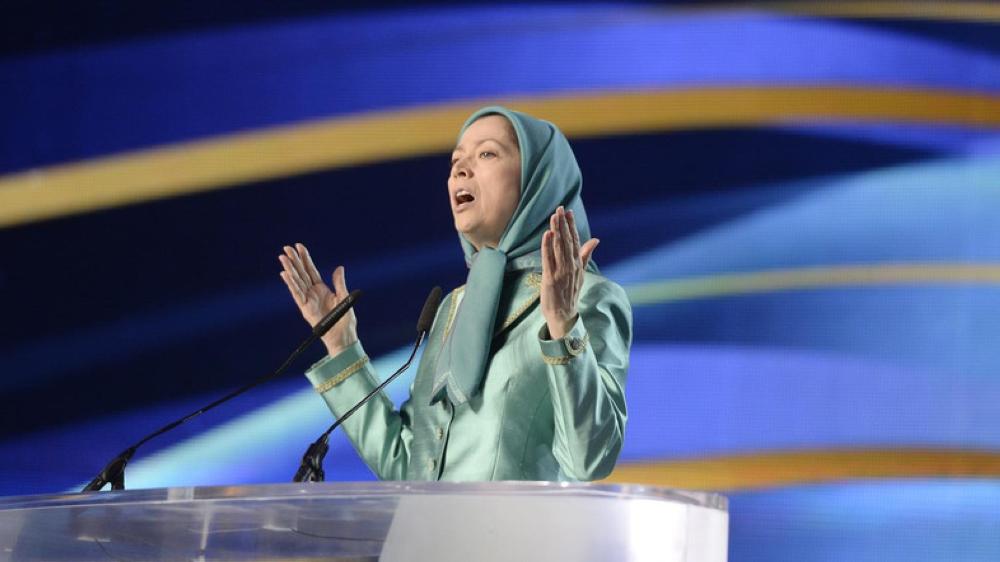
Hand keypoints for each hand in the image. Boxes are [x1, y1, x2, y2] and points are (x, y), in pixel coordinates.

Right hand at [279, 243, 357, 355]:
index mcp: (321, 288)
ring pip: (297, 281)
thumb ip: (339, 282)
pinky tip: (285, 274)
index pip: (311, 270)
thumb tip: (339, 267)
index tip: (299, 246)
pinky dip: (291, 284)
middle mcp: (312, 292)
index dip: (305, 258)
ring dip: (289, 269)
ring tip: (282, 257)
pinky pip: (297, 294)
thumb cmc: (344, 319)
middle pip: (301, 273)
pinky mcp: (305, 308)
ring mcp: (307, 300)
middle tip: (286, 247)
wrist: (343, 336)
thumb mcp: (344, 297)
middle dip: (294, 260)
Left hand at [540, 207, 598, 338]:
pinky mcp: (550, 278)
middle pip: (567, 241)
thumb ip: (586, 255)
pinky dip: (548, 246)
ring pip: (559, 247)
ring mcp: (561, 272)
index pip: (575, 241)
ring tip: (554, 216)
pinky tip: (547, 235)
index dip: (572, 226)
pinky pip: (549, 259)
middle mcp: (571, 266)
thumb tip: (596, 240)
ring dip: (557, 231)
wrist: (564, 315)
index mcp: (577, 264)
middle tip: (560, 208)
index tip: (568, 212)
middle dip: (564, 224)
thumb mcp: (580, 273)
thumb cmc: (570, 293)